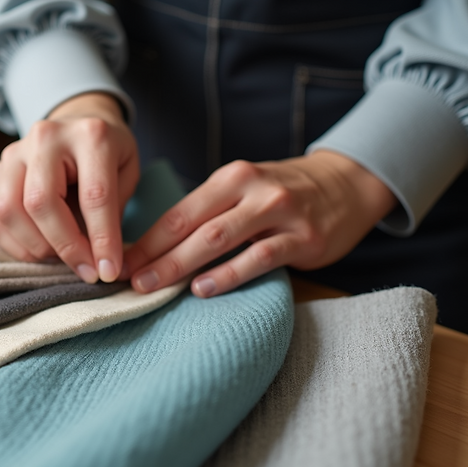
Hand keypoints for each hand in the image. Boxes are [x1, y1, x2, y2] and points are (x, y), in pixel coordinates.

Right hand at [0, 92, 138, 282]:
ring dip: (36, 247)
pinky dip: (16, 245)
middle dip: (65, 246)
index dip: (102, 239)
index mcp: (89, 135)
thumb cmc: (108, 154)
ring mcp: (14, 153)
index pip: (94, 195)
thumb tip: (101, 261)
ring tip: (62, 258)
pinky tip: (40, 251)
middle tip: (86, 271)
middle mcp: (45, 137)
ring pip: (8, 211)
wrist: (77, 122)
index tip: (109, 271)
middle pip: (41, 202)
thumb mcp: (127, 173)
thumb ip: (113, 211)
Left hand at [122, 151, 396, 296]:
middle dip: (155, 256)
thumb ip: (209, 214)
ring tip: (153, 287)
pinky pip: (259, 257)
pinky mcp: (302, 238)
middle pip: (192, 226)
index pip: (178, 213)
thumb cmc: (285, 194)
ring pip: (219, 239)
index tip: (119, 263)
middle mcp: (252, 189)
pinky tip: (204, 289)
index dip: (146, 240)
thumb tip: (156, 251)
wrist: (348, 184)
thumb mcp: (245, 190)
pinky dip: (229, 274)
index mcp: (231, 177)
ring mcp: (279, 212)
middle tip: (127, 281)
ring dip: (181, 265)